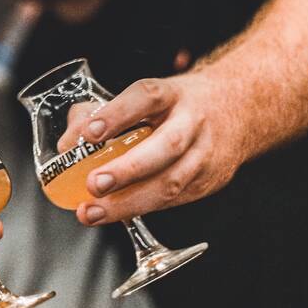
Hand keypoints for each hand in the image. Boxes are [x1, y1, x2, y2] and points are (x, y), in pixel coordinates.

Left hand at [61, 74, 245, 224]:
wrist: (238, 110)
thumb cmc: (178, 105)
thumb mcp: (147, 96)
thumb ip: (104, 113)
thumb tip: (68, 142)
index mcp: (173, 93)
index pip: (145, 97)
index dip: (116, 115)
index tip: (89, 133)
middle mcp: (193, 122)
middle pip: (165, 147)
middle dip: (126, 170)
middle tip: (93, 184)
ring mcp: (205, 155)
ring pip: (171, 183)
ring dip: (128, 203)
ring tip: (92, 212)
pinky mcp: (208, 183)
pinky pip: (173, 201)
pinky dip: (140, 209)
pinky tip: (113, 214)